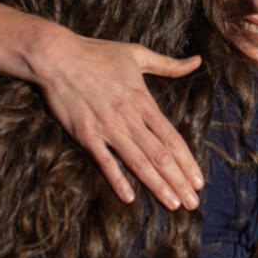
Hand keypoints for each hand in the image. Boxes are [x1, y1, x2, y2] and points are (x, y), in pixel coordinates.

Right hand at [33, 30, 204, 210]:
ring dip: (157, 185)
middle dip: (178, 181)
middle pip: (160, 155)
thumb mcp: (137, 54)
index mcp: (143, 101)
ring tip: (173, 204)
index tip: (199, 181)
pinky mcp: (85, 134)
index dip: (187, 161)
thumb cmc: (97, 53)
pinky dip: (117, 179)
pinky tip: (130, 197)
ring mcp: (107, 127)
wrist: (58, 56)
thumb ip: (169, 64)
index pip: (171, 137)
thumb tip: (198, 61)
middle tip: (193, 203)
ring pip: (138, 161)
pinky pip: (105, 161)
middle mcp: (129, 117)